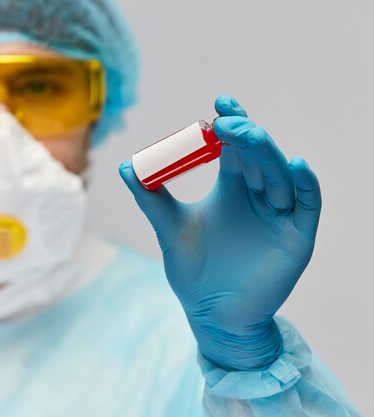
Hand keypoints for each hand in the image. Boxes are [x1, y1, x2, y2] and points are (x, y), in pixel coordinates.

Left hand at [119, 95, 321, 370]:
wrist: (210, 314)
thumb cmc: (192, 271)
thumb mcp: (169, 229)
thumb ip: (150, 198)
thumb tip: (125, 166)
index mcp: (231, 187)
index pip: (235, 147)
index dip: (231, 123)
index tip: (218, 104)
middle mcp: (258, 195)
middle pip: (258, 156)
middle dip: (244, 136)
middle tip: (225, 122)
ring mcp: (280, 215)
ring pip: (280, 174)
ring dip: (267, 153)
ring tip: (248, 135)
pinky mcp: (296, 237)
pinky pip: (307, 205)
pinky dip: (306, 184)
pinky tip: (296, 164)